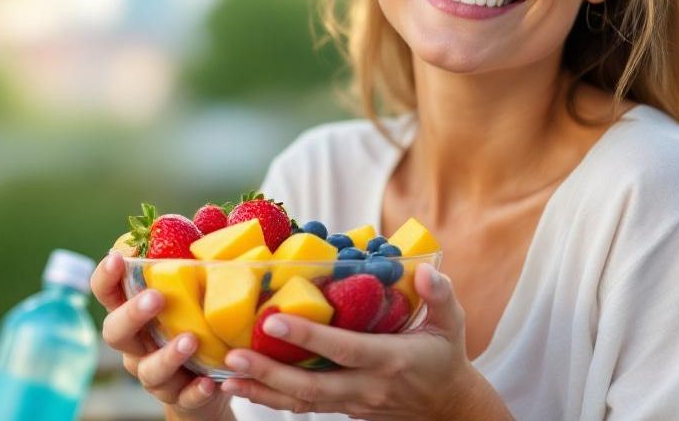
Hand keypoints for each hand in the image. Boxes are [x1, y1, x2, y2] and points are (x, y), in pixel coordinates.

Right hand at [90, 252, 231, 420]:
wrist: (209, 385)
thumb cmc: (197, 324)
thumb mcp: (197, 291)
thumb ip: (198, 254)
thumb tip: (210, 212)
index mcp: (135, 312)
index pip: (106, 292)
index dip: (105, 276)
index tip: (117, 257)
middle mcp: (137, 345)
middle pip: (115, 332)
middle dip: (132, 314)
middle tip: (156, 298)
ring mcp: (156, 375)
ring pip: (148, 370)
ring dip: (167, 355)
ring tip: (191, 341)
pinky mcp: (181, 399)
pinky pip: (182, 398)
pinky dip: (194, 391)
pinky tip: (210, 383)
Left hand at [218, 263, 510, 419]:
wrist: (447, 407)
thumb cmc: (444, 357)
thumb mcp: (451, 324)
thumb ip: (440, 296)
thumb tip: (424, 272)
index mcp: (390, 359)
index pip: (344, 348)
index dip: (309, 336)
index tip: (274, 319)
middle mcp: (366, 385)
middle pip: (311, 385)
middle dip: (270, 372)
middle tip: (234, 356)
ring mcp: (352, 402)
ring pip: (302, 401)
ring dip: (262, 389)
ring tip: (227, 375)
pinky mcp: (342, 408)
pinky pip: (304, 406)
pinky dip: (272, 399)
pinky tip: (245, 386)